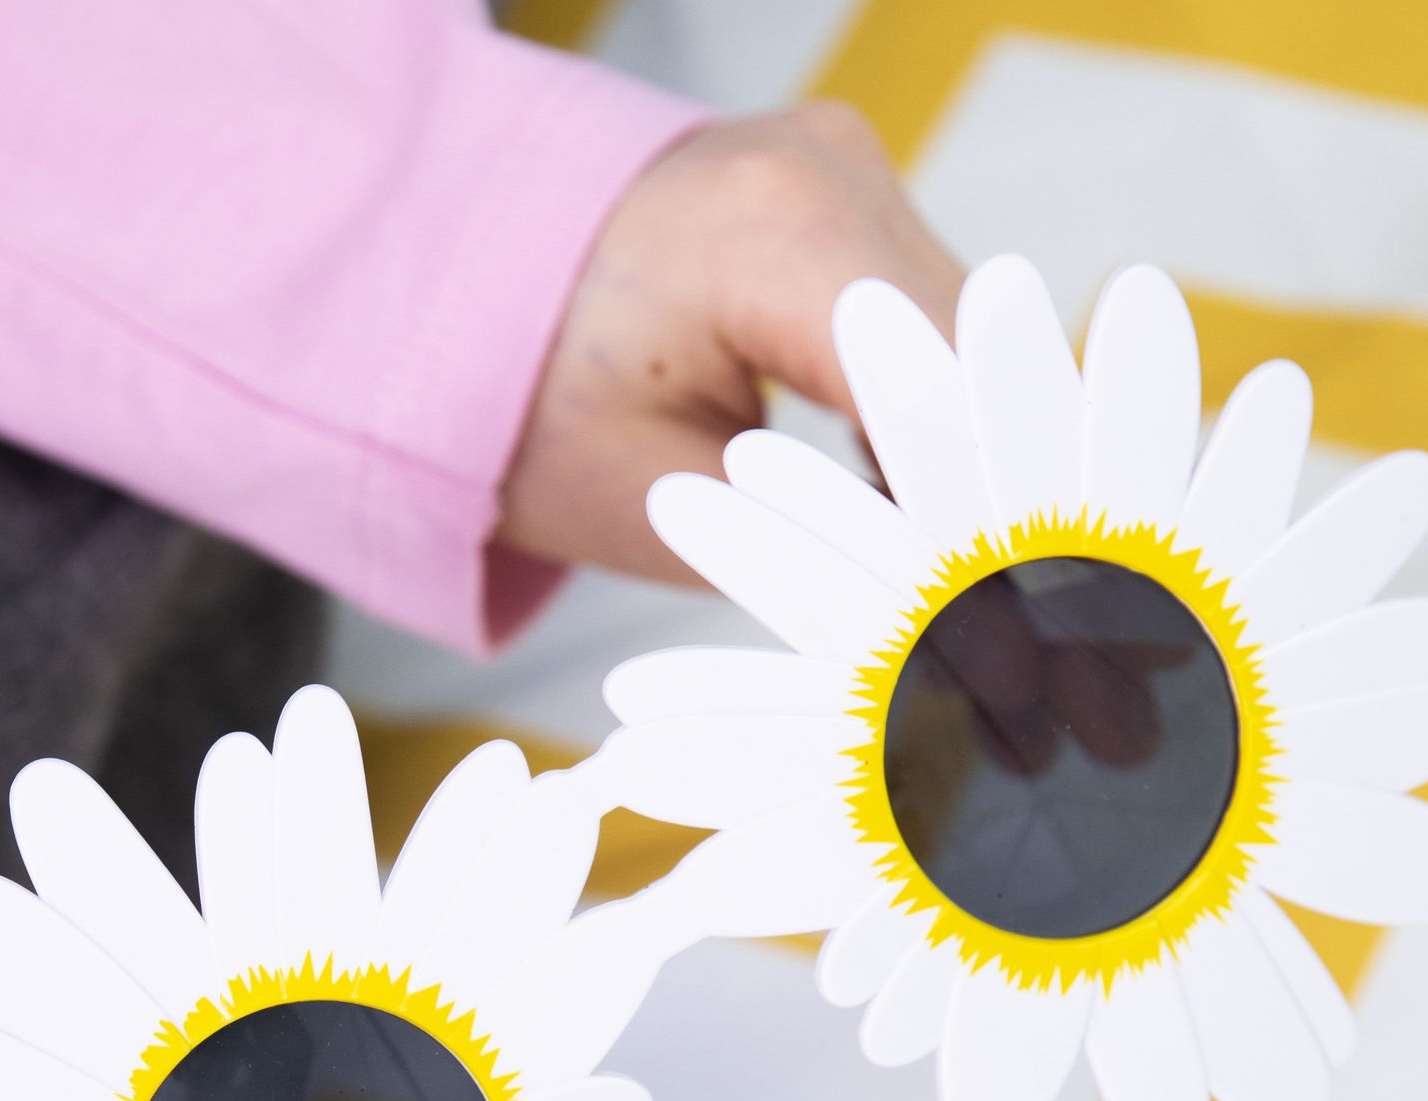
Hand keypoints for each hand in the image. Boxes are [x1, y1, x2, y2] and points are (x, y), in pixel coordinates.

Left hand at [498, 102, 962, 582]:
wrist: (448, 296)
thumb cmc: (526, 412)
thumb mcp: (670, 511)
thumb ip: (817, 548)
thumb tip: (935, 591)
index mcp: (776, 232)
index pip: (947, 383)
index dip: (978, 505)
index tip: (971, 611)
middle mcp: (829, 166)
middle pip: (974, 353)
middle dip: (975, 484)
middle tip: (944, 608)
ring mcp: (842, 162)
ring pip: (965, 334)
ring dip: (957, 446)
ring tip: (910, 556)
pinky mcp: (841, 188)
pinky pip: (925, 312)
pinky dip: (922, 405)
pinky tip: (890, 493)